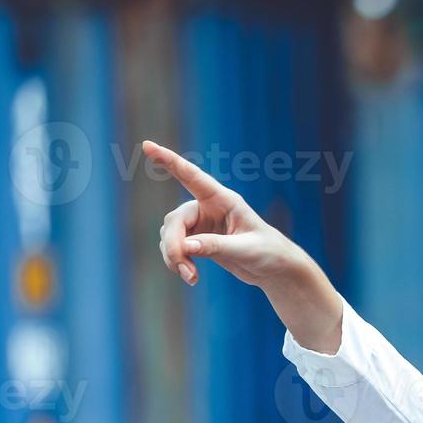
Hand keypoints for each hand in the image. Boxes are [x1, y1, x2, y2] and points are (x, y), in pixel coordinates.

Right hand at [146, 140, 313, 287]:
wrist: (275, 269)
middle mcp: (208, 208)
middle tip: (182, 267)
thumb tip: (186, 246)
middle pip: (175, 220)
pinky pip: (175, 247)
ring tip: (191, 277)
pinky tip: (191, 277)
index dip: (170, 161)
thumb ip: (216, 246)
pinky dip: (177, 262)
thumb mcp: (246, 249)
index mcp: (224, 200)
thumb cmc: (268, 252)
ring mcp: (201, 224)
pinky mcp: (197, 241)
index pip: (192, 177)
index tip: (147, 145)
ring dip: (174, 257)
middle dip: (174, 244)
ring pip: (170, 235)